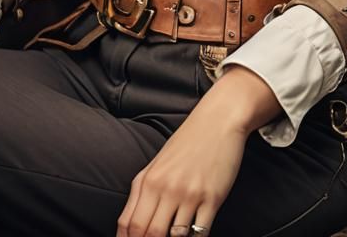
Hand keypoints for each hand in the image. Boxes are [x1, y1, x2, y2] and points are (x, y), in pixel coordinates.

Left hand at [116, 106, 245, 236]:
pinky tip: (194, 232)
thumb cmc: (187, 142)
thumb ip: (144, 191)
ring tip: (176, 234)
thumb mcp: (158, 164)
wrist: (217, 121)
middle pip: (148, 234)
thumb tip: (131, 224)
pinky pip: (199, 232)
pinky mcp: (211, 198)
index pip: (129, 224)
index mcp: (147, 180)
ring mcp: (188, 194)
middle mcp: (165, 188)